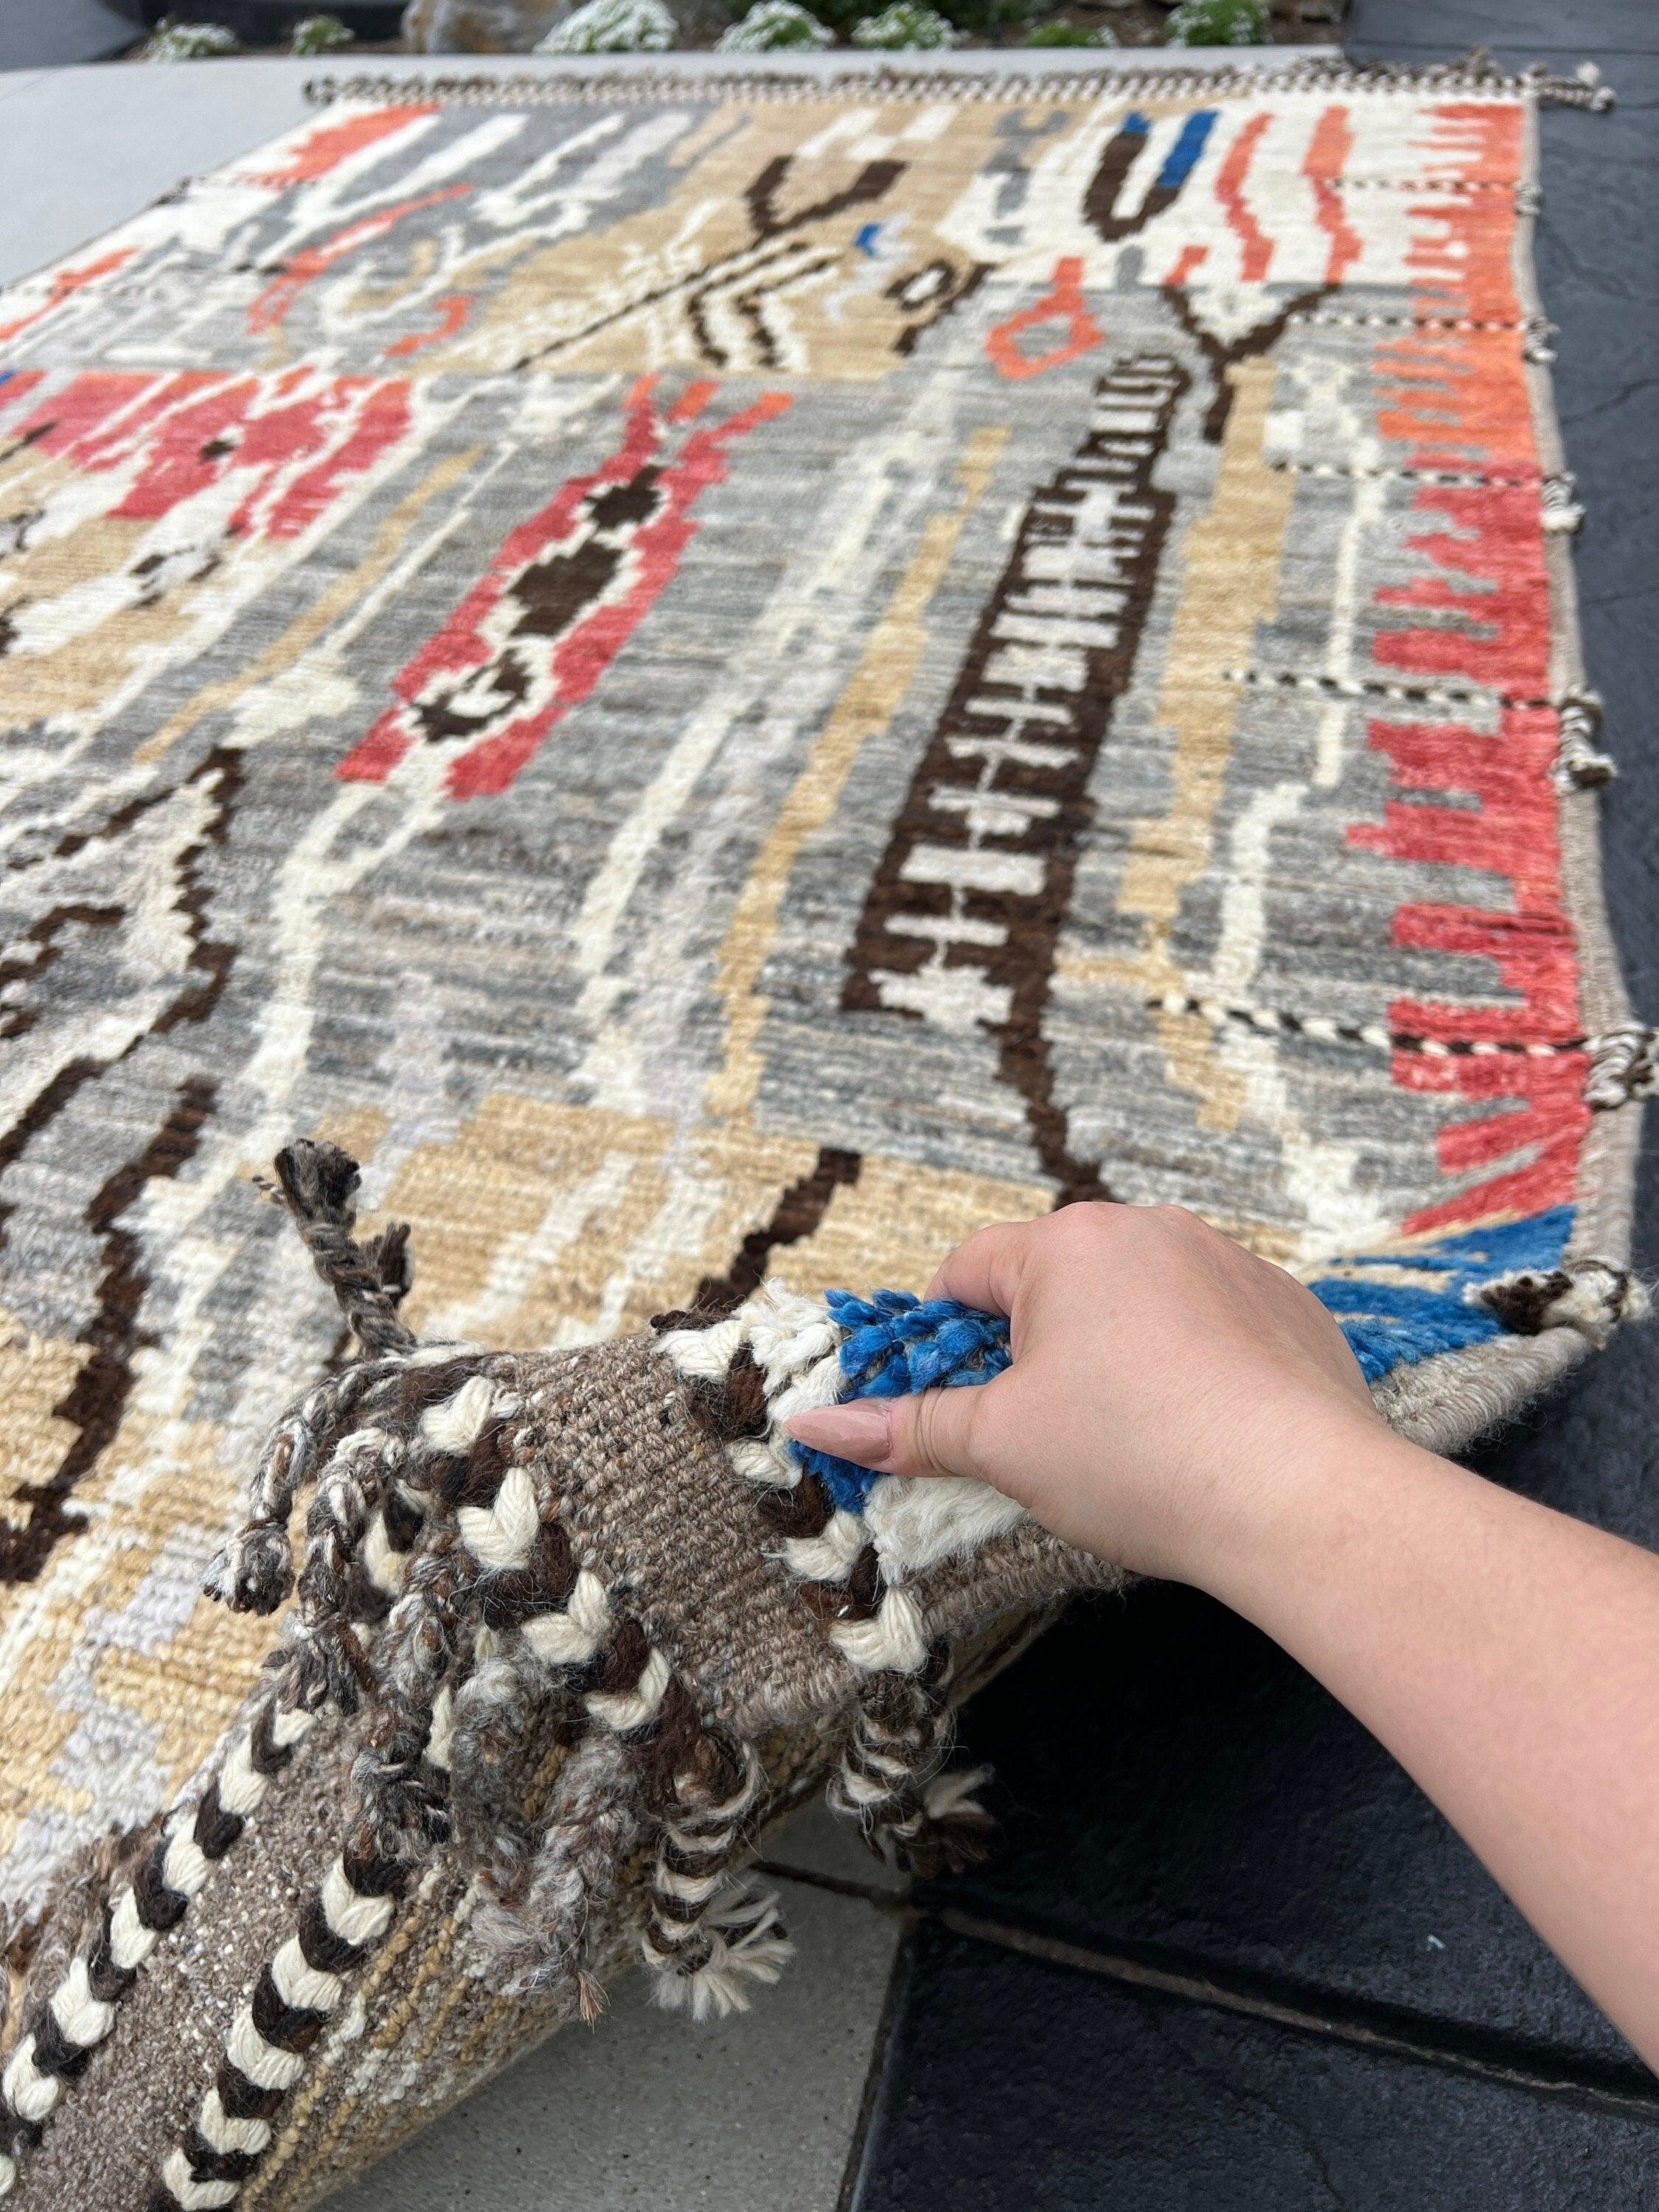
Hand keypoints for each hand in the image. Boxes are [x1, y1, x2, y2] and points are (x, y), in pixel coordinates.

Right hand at [786, 1203, 1381, 1589]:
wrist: (1303, 1496)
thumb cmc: (1140, 1459)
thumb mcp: (1003, 1446)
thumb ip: (909, 1428)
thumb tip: (814, 1425)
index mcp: (1068, 1245)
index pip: (968, 1271)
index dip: (943, 1337)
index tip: (952, 1397)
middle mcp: (1151, 1229)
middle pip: (1055, 1283)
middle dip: (1035, 1351)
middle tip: (1039, 1433)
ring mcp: (1230, 1261)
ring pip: (1137, 1302)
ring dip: (1115, 1355)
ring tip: (1127, 1440)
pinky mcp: (1289, 1305)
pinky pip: (1214, 1324)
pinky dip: (1193, 1368)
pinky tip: (1201, 1435)